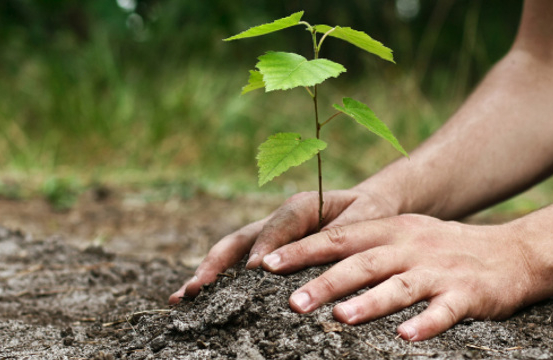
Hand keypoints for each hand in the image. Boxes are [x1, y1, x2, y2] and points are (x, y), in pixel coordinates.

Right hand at [168, 188, 399, 303]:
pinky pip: (239, 263)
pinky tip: (198, 300)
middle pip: (240, 238)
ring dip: (208, 273)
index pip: (279, 225)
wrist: (368, 206)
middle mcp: (278, 219)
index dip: (265, 246)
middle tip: (196, 289)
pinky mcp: (267, 250)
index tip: (254, 271)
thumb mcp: (366, 218)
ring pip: (232, 252)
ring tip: (182, 298)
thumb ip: (345, 233)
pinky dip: (219, 280)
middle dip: (216, 264)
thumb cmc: (369, 213)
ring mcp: (269, 235)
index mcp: (302, 206)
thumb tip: (323, 256)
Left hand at [260, 214, 534, 340]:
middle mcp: (411, 246)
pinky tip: (406, 338)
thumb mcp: (405, 236)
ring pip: (399, 286)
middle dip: (325, 281)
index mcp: (391, 230)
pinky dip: (425, 323)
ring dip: (369, 302)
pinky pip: (444, 310)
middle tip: (292, 301)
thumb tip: (313, 265)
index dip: (302, 250)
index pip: (339, 237)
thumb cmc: (445, 249)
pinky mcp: (468, 294)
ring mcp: (439, 270)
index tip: (267, 264)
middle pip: (362, 262)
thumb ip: (365, 247)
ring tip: (341, 318)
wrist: (514, 252)